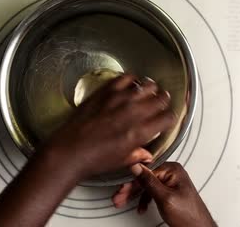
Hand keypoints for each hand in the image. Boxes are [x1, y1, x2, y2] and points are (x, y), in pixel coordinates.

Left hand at [45, 74, 174, 178]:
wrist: (70, 150)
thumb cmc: (92, 159)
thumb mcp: (121, 161)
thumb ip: (137, 154)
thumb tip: (145, 154)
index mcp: (140, 132)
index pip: (167, 117)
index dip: (169, 117)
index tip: (166, 117)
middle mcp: (133, 113)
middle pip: (160, 99)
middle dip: (163, 100)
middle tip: (160, 101)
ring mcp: (119, 100)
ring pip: (147, 85)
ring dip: (151, 88)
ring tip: (148, 91)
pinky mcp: (105, 91)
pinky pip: (126, 77)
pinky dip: (131, 79)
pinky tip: (130, 84)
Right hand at [112, 162, 216, 226]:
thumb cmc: (189, 216)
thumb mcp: (164, 198)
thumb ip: (149, 182)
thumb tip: (136, 167)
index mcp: (173, 170)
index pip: (145, 170)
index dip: (131, 181)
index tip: (121, 189)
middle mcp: (172, 173)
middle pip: (144, 177)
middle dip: (130, 189)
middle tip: (119, 198)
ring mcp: (171, 182)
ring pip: (146, 185)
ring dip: (134, 195)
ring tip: (123, 202)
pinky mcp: (170, 192)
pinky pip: (152, 192)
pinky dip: (144, 200)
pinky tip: (140, 207)